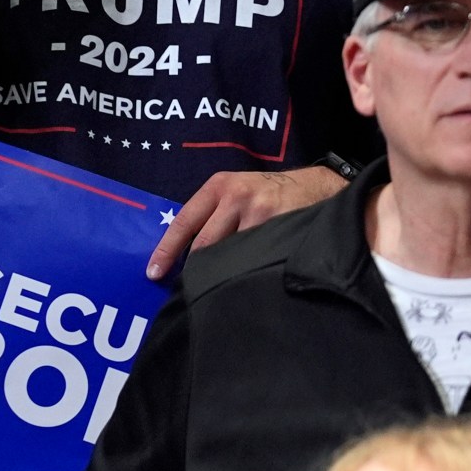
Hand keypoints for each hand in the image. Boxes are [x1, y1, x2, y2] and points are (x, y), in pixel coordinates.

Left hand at [149, 166, 346, 278]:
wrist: (317, 186)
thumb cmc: (269, 193)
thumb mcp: (237, 190)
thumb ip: (212, 214)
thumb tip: (181, 254)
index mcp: (219, 186)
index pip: (183, 222)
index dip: (166, 251)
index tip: (153, 273)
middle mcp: (237, 196)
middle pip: (204, 244)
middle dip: (199, 267)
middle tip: (197, 284)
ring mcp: (260, 211)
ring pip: (229, 253)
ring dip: (226, 268)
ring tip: (230, 278)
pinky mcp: (280, 226)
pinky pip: (254, 256)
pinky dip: (250, 267)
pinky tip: (253, 271)